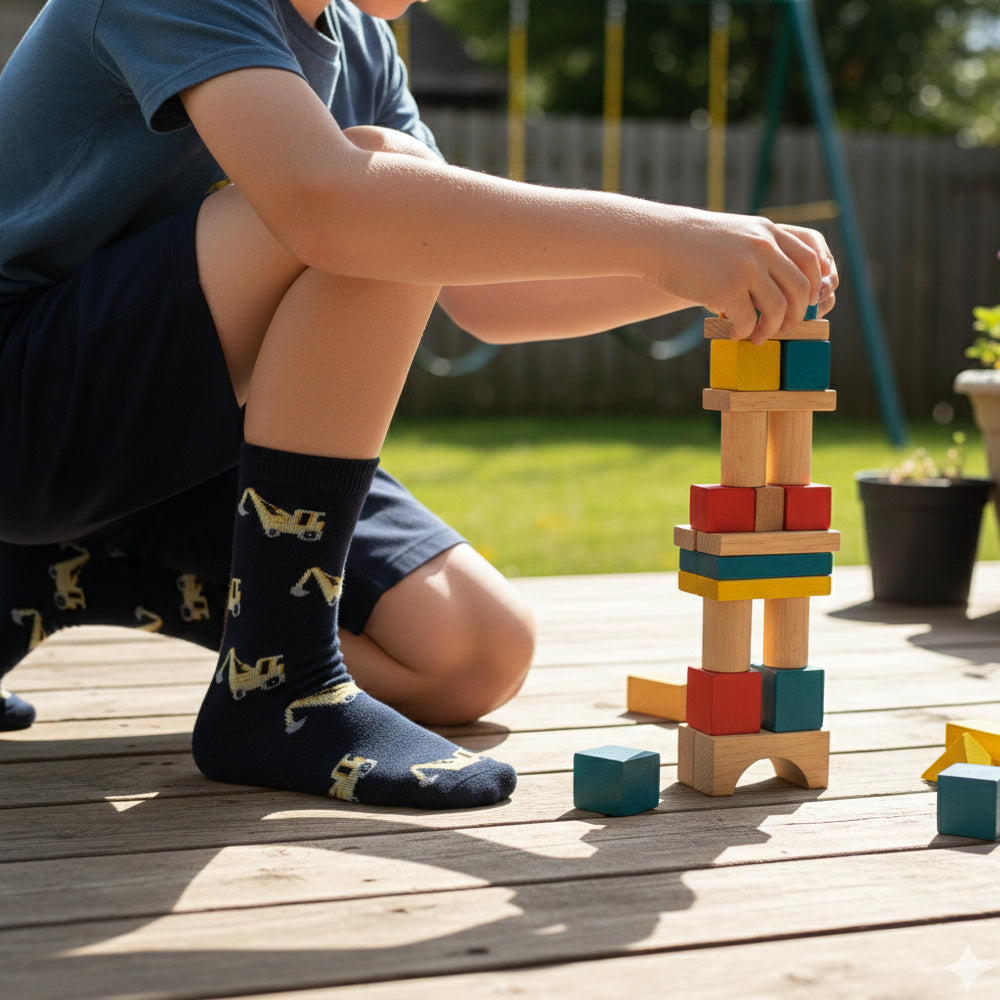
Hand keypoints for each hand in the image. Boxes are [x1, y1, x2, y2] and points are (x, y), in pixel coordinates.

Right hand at [651, 209, 837, 343]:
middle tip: (784, 329)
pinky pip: (748, 320)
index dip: (814, 288)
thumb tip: (781, 284)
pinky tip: (734, 333)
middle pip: (801, 289)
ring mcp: (747, 268)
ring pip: (778, 309)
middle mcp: (763, 248)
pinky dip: (744, 332)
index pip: (810, 261)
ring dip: (771, 330)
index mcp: (768, 232)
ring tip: (757, 337)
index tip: (806, 305)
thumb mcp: (736, 233)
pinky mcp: (727, 288)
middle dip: (797, 316)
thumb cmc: (692, 243)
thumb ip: (761, 250)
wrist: (658, 239)